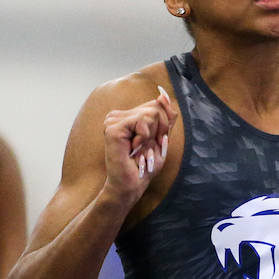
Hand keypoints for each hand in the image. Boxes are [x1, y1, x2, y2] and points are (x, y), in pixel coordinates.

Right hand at [102, 87, 177, 203]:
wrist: (132, 184)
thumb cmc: (145, 165)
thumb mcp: (161, 137)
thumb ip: (165, 116)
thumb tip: (163, 94)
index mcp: (126, 115)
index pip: (156, 105)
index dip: (162, 125)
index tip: (152, 142)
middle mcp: (117, 115)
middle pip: (155, 108)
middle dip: (158, 130)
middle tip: (145, 148)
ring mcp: (112, 120)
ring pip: (150, 113)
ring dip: (151, 136)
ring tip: (138, 149)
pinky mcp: (112, 128)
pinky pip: (142, 121)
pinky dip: (144, 137)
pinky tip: (133, 148)